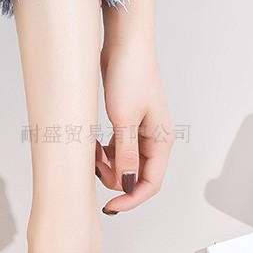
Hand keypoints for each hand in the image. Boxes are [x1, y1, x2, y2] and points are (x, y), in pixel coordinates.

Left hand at [96, 40, 174, 213]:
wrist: (124, 45)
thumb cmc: (130, 76)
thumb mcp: (124, 120)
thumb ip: (126, 155)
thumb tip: (128, 185)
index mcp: (161, 141)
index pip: (151, 183)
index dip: (132, 199)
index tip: (109, 206)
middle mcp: (154, 140)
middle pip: (136, 176)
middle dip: (114, 177)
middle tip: (93, 165)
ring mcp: (141, 132)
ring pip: (123, 164)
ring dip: (106, 164)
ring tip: (90, 151)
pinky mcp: (127, 124)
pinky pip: (116, 150)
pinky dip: (103, 152)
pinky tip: (91, 145)